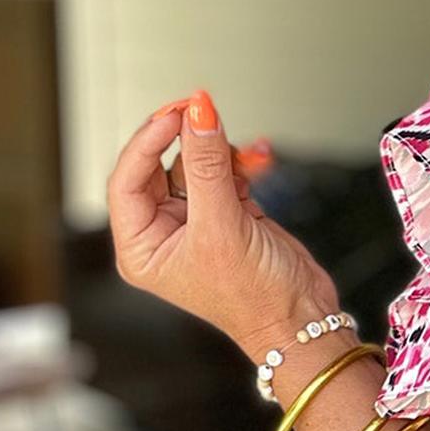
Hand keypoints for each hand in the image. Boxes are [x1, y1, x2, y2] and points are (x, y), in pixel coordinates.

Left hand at [106, 89, 341, 355]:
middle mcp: (163, 234)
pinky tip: (258, 161)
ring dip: (220, 153)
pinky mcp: (228, 214)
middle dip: (188, 142)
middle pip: (159, 166)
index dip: (148, 141)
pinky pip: (223, 172)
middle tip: (203, 112)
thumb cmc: (254, 298)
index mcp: (141, 247)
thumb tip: (197, 112)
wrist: (301, 318)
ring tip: (245, 158)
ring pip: (195, 164)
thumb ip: (207, 164)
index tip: (176, 114)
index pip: (127, 179)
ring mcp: (196, 222)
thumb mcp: (222, 225)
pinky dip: (241, 162)